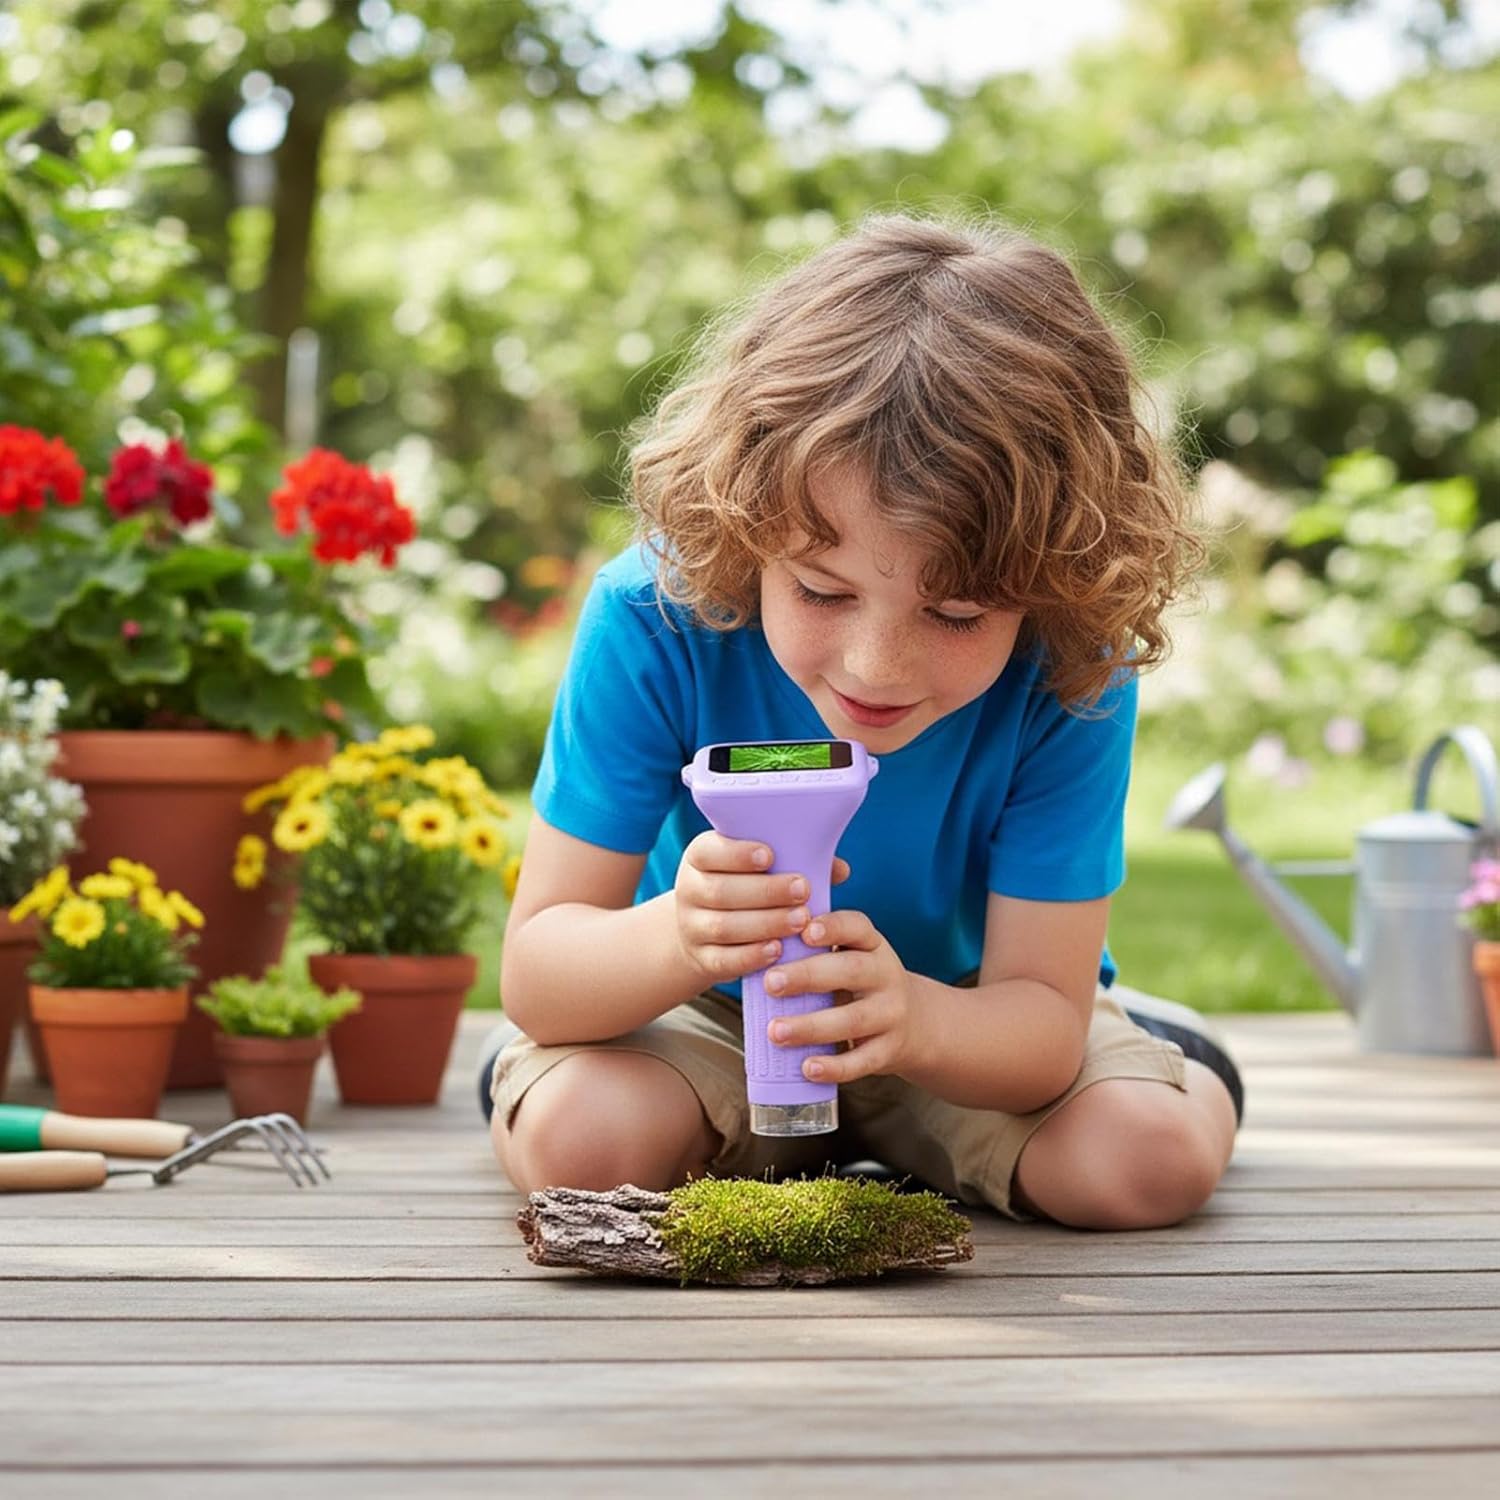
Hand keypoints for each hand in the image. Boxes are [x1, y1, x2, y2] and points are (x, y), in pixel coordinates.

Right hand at [673, 831, 850, 986]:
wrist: (703, 930)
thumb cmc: (745, 888)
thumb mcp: (758, 870)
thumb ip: (795, 862)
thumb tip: (839, 869)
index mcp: (700, 857)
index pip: (710, 852)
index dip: (737, 854)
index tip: (770, 856)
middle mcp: (689, 890)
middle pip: (721, 891)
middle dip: (765, 891)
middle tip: (803, 890)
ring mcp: (691, 927)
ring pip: (724, 927)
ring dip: (765, 923)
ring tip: (801, 920)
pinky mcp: (700, 958)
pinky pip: (724, 960)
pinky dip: (752, 956)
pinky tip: (779, 950)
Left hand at [764, 909, 924, 1083]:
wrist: (915, 1024)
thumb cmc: (861, 985)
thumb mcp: (850, 958)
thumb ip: (814, 953)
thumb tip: (757, 954)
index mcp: (872, 945)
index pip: (857, 927)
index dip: (832, 927)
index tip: (804, 930)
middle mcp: (886, 975)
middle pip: (850, 971)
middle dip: (808, 976)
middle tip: (770, 983)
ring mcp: (891, 1014)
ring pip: (852, 1020)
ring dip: (811, 1026)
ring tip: (775, 1032)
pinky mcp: (889, 1050)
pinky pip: (862, 1061)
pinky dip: (834, 1067)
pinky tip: (807, 1067)